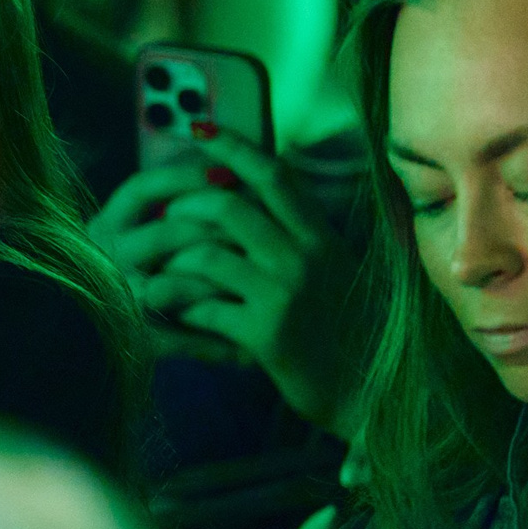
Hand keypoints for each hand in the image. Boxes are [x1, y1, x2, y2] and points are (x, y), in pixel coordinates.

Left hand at [90, 132, 366, 436]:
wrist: (371, 397)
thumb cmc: (348, 334)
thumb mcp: (335, 274)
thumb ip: (300, 238)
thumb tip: (254, 200)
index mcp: (321, 237)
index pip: (274, 175)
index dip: (233, 147)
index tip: (199, 131)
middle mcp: (304, 257)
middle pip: (227, 205)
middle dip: (183, 207)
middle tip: (165, 219)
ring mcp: (285, 294)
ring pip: (205, 254)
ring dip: (170, 265)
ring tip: (156, 279)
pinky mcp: (266, 333)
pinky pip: (203, 306)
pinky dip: (180, 308)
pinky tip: (175, 316)